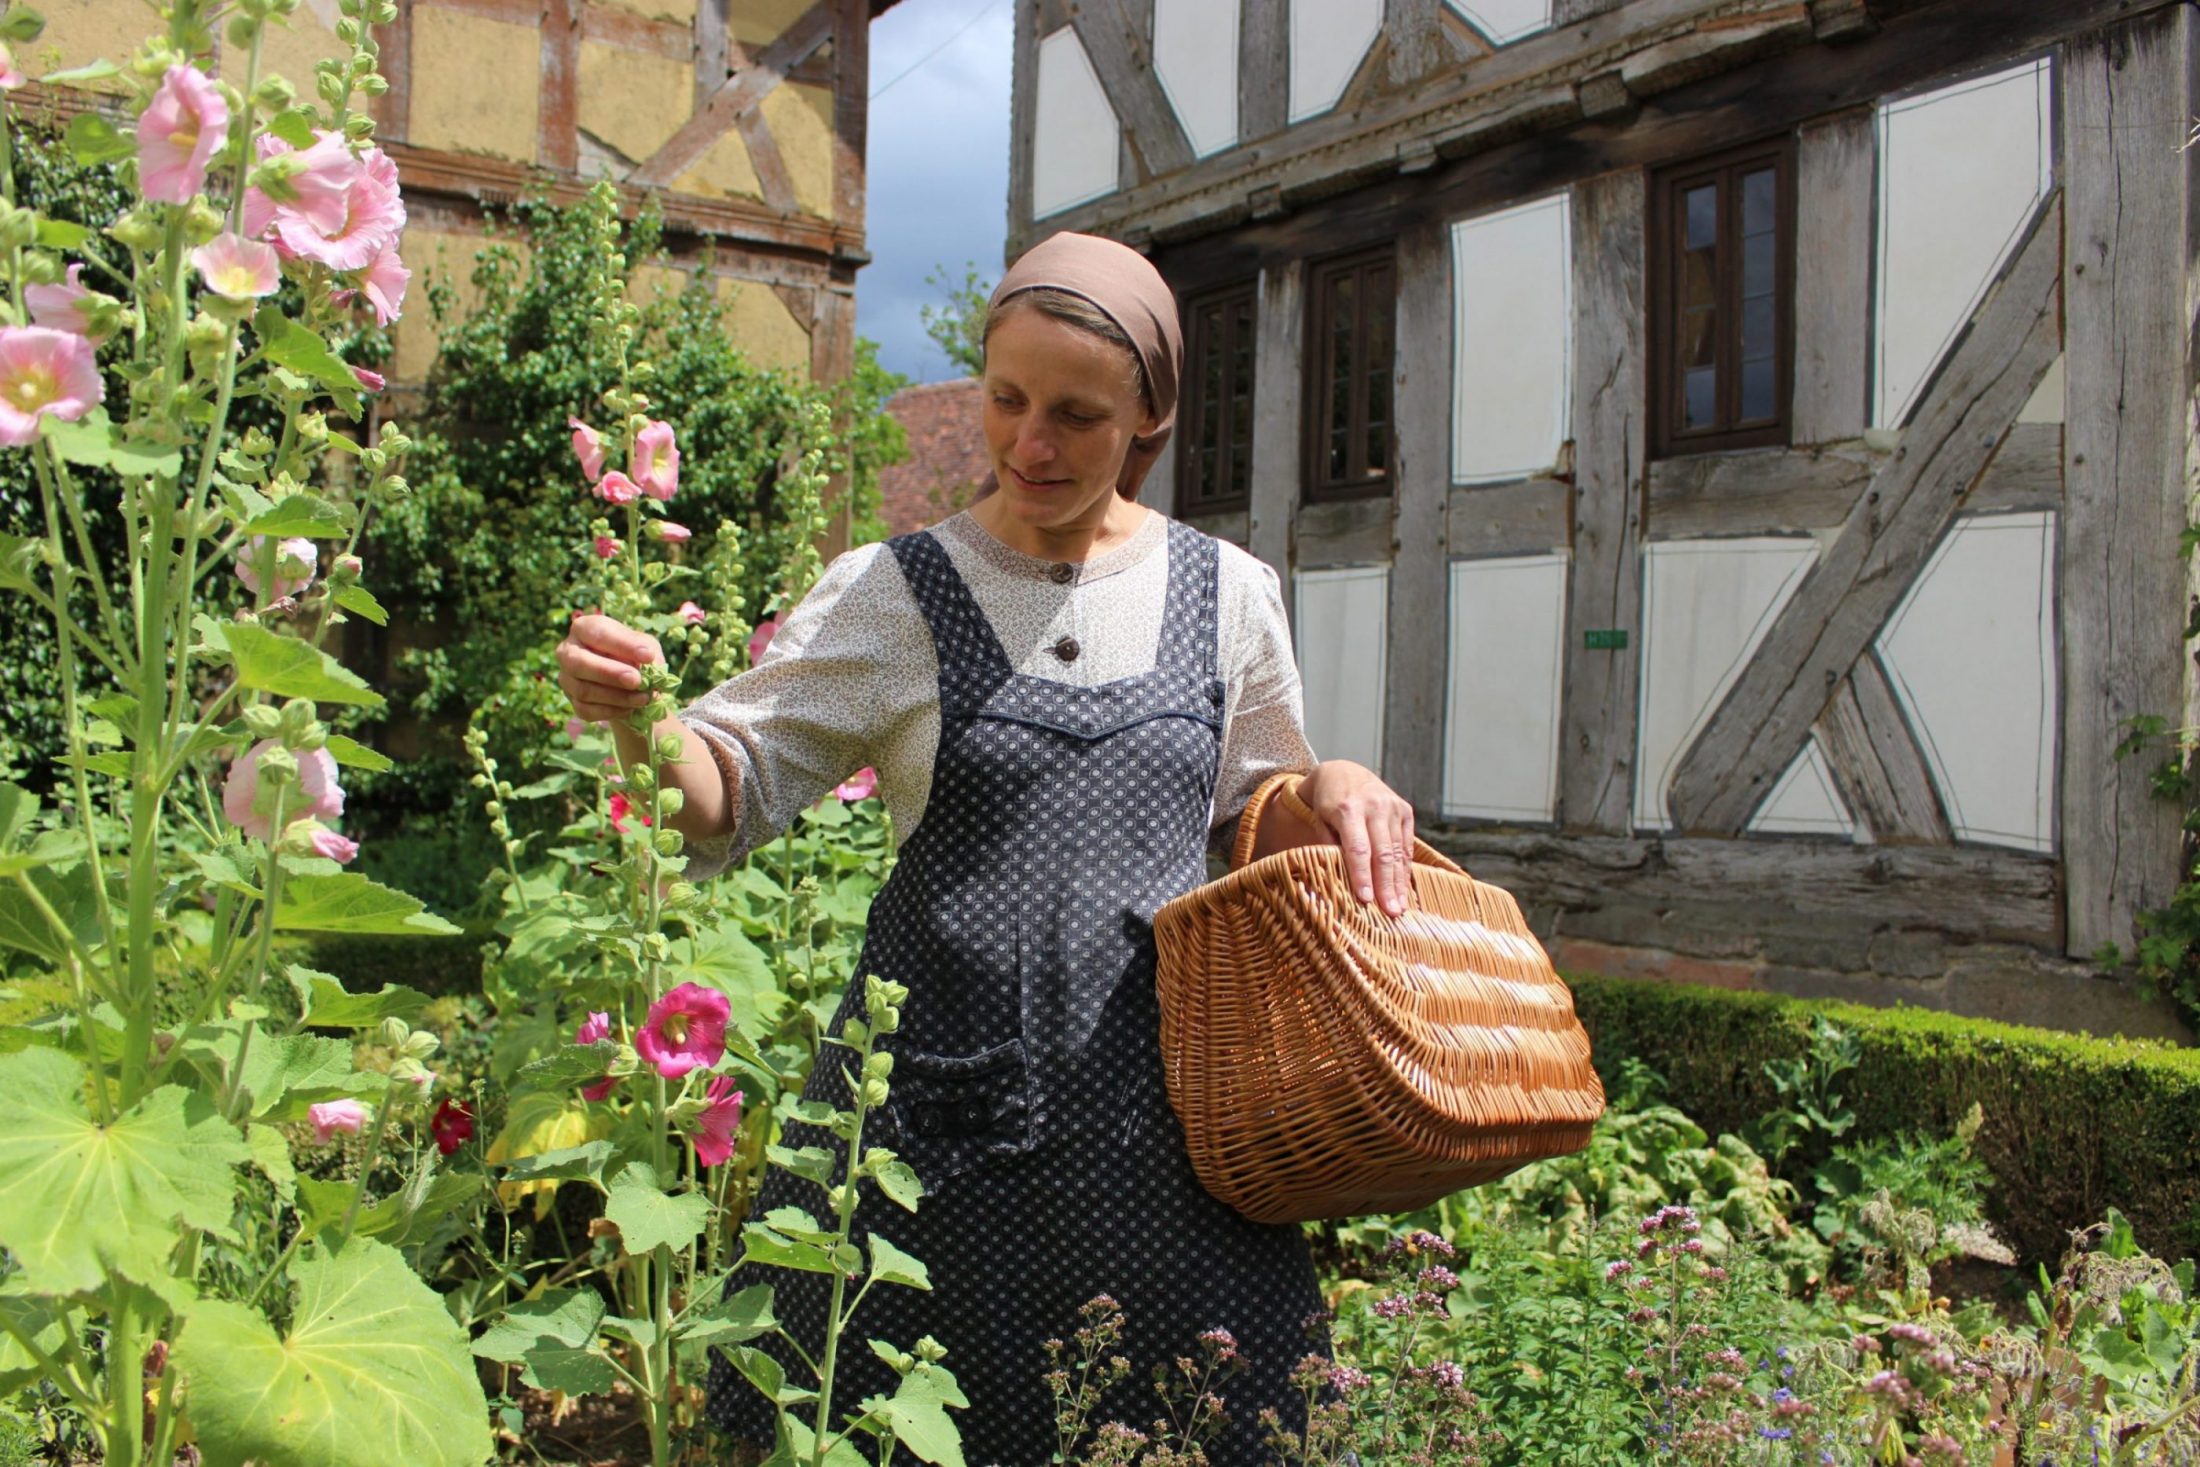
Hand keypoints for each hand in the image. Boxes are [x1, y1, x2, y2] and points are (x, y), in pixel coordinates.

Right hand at [556, 614, 663, 723]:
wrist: (628, 682)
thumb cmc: (634, 655)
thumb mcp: (644, 646)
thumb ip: (646, 650)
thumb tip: (647, 658)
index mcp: (584, 628)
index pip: (597, 633)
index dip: (622, 645)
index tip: (648, 656)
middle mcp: (567, 651)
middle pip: (579, 663)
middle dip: (610, 673)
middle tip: (636, 680)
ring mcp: (567, 678)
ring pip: (583, 690)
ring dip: (617, 697)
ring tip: (643, 698)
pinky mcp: (572, 701)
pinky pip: (586, 710)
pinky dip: (612, 711)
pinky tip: (631, 708)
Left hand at [1298, 760, 1416, 916]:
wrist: (1345, 772)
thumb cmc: (1327, 803)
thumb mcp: (1319, 819)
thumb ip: (1328, 844)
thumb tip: (1338, 878)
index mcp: (1348, 808)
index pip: (1358, 848)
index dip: (1362, 875)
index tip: (1365, 899)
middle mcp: (1374, 806)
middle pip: (1382, 853)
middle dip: (1386, 885)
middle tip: (1391, 913)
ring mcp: (1393, 807)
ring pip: (1398, 851)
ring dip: (1399, 882)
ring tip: (1399, 908)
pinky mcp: (1405, 810)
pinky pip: (1407, 844)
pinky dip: (1405, 868)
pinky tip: (1404, 889)